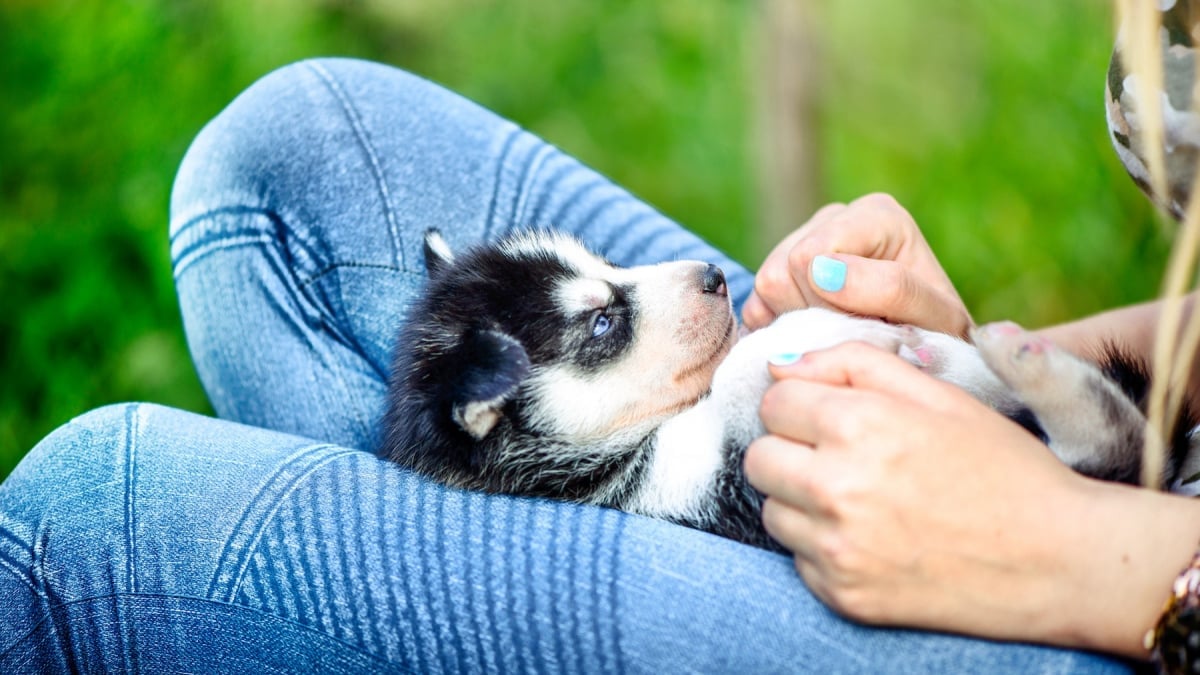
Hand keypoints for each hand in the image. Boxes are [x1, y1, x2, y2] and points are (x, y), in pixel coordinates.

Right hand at [742, 193, 970, 337]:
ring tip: (841, 332)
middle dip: (816, 314)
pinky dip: (781, 331)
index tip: (873, 325)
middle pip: (783, 271)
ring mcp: (801, 239)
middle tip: (857, 332)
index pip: (809, 257)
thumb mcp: (936, 320)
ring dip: (800, 323)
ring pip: (766, 286)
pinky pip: (755, 307)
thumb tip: (821, 269)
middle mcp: (834, 216)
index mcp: (878, 214)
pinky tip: (817, 334)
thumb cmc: (937, 337)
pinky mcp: (778, 273)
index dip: (830, 303)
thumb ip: (892, 289)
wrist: (923, 356)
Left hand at [743, 342, 1094, 643]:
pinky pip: (797, 560)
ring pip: (771, 510)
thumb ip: (853, 362)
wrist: (1061, 560)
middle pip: (759, 458)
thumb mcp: (939, 393)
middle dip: (790, 451)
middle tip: (839, 458)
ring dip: (800, 501)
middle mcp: (837, 487)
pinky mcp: (842, 595)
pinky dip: (823, 549)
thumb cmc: (1003, 467)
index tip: (832, 417)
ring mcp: (837, 548)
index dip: (802, 405)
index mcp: (859, 424)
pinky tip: (873, 540)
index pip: (773, 402)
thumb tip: (780, 364)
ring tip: (859, 500)